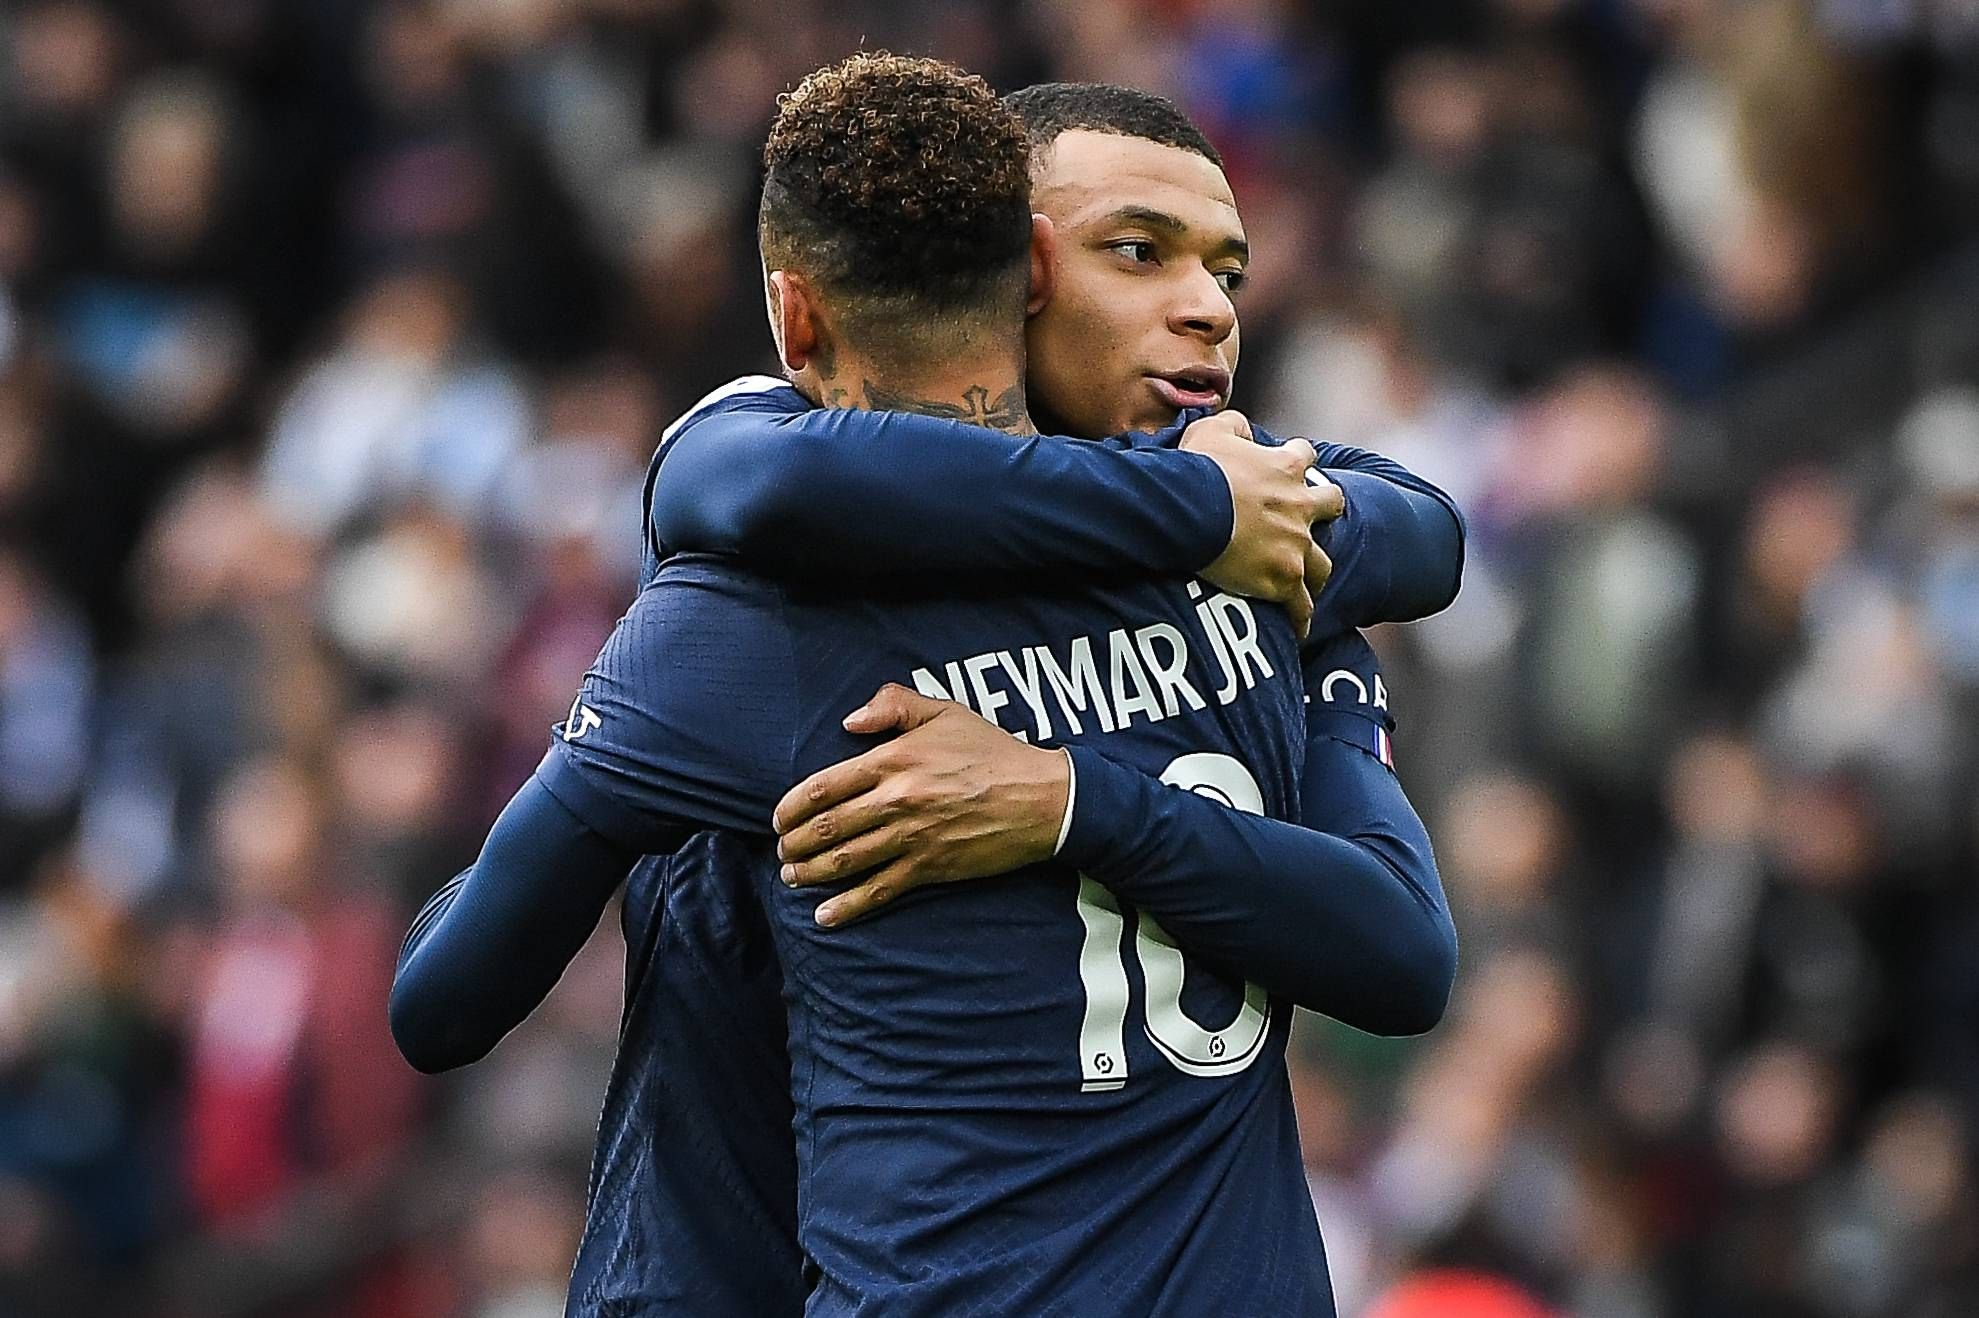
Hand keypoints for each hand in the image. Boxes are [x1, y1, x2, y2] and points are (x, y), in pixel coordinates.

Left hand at [772, 684, 1070, 926]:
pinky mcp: (929, 867)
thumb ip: (893, 705)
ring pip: (845, 860)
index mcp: (892, 760)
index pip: (823, 786)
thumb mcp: (944, 712)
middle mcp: (895, 800)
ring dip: (810, 872)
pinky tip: (824, 916)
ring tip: (792, 876)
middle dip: (795, 843)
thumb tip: (850, 720)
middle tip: (782, 851)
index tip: (779, 818)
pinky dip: (847, 906)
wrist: (1040, 798)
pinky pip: (879, 890)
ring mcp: (910, 838)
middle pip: (827, 827)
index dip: (792, 806)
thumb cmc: (992, 751)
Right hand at [1182, 413, 1342, 637]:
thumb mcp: (1212, 430)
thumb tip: (1244, 431)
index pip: (1305, 457)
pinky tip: (1299, 630)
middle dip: (1324, 510)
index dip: (1298, 461)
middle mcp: (1300, 506)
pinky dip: (1300, 618)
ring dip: (1313, 569)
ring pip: (1321, 563)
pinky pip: (1301, 606)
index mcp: (1286, 468)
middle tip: (1308, 520)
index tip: (1289, 468)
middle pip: (1331, 505)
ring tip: (1304, 580)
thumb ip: (1235, 426)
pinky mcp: (1284, 579)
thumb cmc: (1197, 468)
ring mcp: (1296, 545)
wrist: (1191, 511)